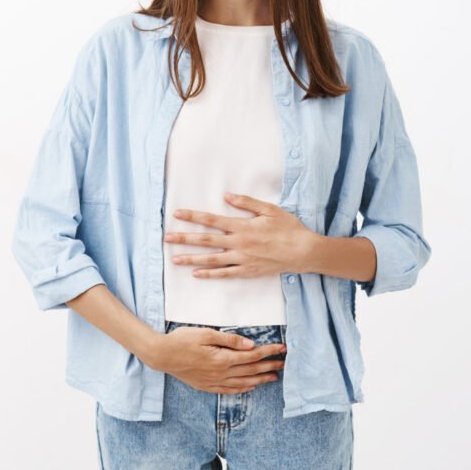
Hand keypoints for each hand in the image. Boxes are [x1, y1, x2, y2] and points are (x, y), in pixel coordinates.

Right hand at [150, 326, 286, 393]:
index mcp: (222, 358)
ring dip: (260, 380)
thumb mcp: (205, 333)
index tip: (281, 349)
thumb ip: (229, 339)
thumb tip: (250, 345)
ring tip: (273, 378)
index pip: (252, 356)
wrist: (161, 355)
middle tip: (284, 364)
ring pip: (243, 382)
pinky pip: (229, 390)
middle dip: (269, 366)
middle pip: (251, 370)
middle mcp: (221, 373)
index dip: (268, 352)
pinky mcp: (206, 385)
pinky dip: (242, 389)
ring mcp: (214, 381)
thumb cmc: (181, 340)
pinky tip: (249, 387)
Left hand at [165, 192, 314, 278]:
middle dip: (184, 239)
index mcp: (242, 226)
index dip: (193, 217)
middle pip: (206, 241)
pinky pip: (225, 274)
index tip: (177, 214)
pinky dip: (210, 274)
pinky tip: (196, 274)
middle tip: (166, 238)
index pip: (211, 220)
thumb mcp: (269, 209)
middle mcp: (238, 243)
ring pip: (211, 260)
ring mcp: (242, 259)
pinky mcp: (248, 271)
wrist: (304, 252)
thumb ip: (246, 202)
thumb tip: (226, 195)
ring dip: (192, 259)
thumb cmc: (288, 228)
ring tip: (175, 259)